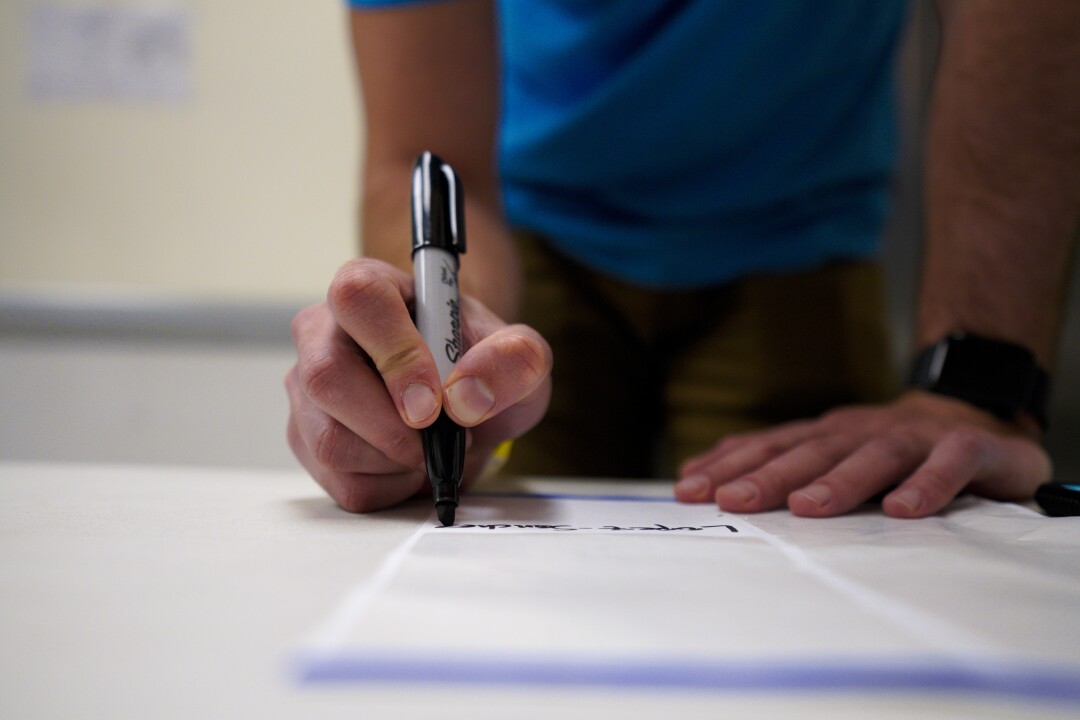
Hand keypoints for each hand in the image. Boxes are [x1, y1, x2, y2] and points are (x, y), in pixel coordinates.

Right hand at [285, 258, 551, 511]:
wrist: (464, 399)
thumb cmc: (480, 364)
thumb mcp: (520, 354)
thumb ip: (514, 359)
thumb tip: (466, 396)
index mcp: (371, 287)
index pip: (358, 298)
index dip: (395, 353)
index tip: (432, 402)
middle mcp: (323, 331)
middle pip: (327, 378)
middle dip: (394, 426)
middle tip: (441, 435)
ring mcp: (306, 388)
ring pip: (331, 440)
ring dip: (397, 460)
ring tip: (430, 447)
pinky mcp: (307, 439)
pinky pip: (340, 482)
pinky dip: (390, 487)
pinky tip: (410, 465)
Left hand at [674, 391, 1050, 517]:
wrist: (980, 417)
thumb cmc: (892, 449)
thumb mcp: (831, 452)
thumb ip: (775, 463)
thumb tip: (697, 476)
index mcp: (828, 433)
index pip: (771, 447)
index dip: (729, 465)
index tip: (688, 488)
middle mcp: (864, 430)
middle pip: (812, 451)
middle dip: (768, 475)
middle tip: (732, 500)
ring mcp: (916, 436)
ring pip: (874, 455)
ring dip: (839, 481)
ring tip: (807, 507)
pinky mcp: (968, 447)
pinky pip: (949, 463)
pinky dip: (927, 484)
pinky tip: (903, 509)